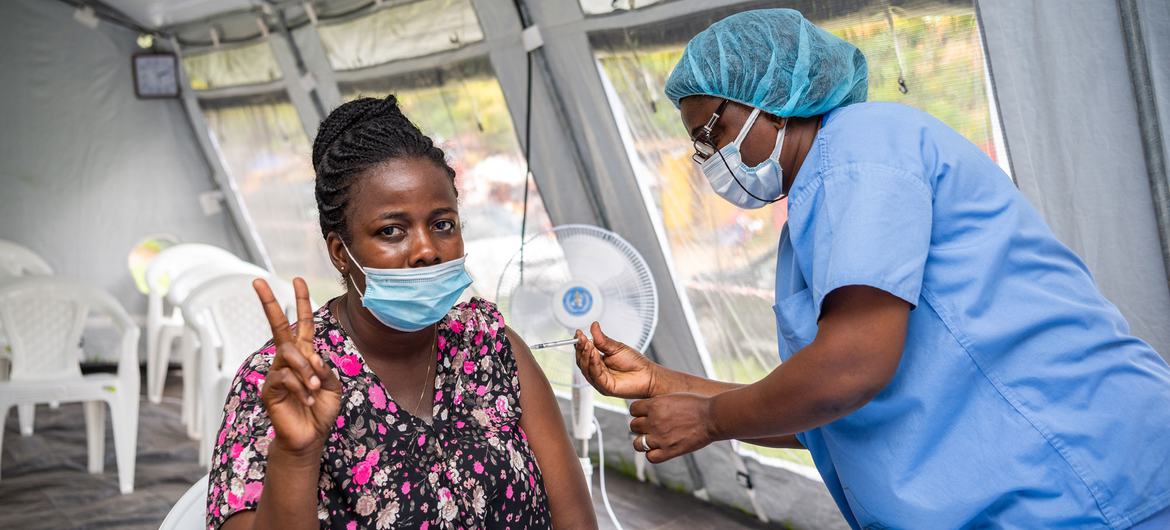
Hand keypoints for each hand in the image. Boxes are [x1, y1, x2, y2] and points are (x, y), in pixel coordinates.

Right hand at [254, 278, 341, 456]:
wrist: (309, 438)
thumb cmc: (320, 412)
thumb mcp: (333, 387)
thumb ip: (325, 370)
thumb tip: (312, 358)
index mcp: (306, 356)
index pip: (301, 324)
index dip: (301, 302)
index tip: (297, 280)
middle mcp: (288, 360)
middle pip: (277, 326)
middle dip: (269, 303)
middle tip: (258, 281)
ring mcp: (276, 373)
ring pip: (289, 355)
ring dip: (306, 371)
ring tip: (314, 389)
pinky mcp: (269, 389)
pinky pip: (284, 376)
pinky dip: (301, 386)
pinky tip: (307, 399)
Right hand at [574, 322, 660, 398]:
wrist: (648, 375)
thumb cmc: (635, 363)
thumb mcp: (616, 347)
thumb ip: (603, 339)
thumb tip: (594, 326)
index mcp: (598, 362)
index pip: (584, 353)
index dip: (579, 343)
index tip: (578, 333)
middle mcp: (597, 372)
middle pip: (582, 361)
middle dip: (581, 349)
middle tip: (582, 338)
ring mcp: (600, 381)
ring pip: (586, 368)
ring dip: (586, 355)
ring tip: (588, 344)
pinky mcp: (605, 387)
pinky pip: (595, 375)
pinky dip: (593, 364)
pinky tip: (594, 354)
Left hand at [628, 393, 715, 462]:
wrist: (713, 417)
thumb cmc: (697, 404)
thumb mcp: (673, 396)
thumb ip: (659, 402)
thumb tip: (648, 407)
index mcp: (654, 405)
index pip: (633, 409)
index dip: (639, 411)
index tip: (646, 413)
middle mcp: (654, 421)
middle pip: (634, 426)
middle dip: (641, 426)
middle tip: (651, 426)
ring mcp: (660, 438)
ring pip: (638, 443)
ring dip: (643, 441)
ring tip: (652, 439)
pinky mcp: (669, 451)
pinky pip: (650, 457)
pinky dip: (652, 454)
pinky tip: (659, 449)